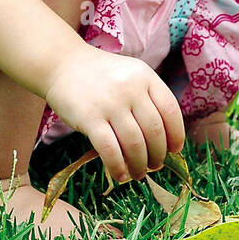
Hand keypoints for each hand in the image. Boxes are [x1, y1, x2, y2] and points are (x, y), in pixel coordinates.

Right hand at [44, 46, 185, 185]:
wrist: (62, 65)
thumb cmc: (101, 76)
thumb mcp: (131, 75)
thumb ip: (148, 98)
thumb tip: (165, 139)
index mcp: (145, 77)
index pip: (170, 110)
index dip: (176, 134)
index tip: (175, 150)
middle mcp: (131, 88)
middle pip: (154, 131)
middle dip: (158, 154)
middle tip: (155, 165)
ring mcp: (110, 103)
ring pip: (134, 144)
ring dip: (140, 165)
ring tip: (139, 174)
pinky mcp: (90, 118)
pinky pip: (109, 149)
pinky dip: (118, 167)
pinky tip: (121, 175)